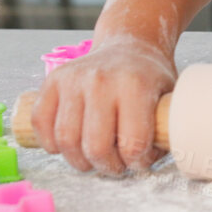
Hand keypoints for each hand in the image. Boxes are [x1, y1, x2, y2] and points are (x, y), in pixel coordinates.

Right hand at [31, 34, 176, 174]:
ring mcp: (74, 79)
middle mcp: (101, 80)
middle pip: (96, 147)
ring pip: (65, 140)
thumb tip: (159, 159)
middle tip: (115, 165)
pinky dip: (50, 143)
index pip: (132, 143)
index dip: (137, 162)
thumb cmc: (149, 76)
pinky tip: (66, 145)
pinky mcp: (53, 81)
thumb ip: (167, 126)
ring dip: (79, 160)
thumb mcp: (170, 95)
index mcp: (134, 84)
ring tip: (92, 158)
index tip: (139, 160)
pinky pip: (41, 122)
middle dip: (107, 167)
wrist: (129, 43)